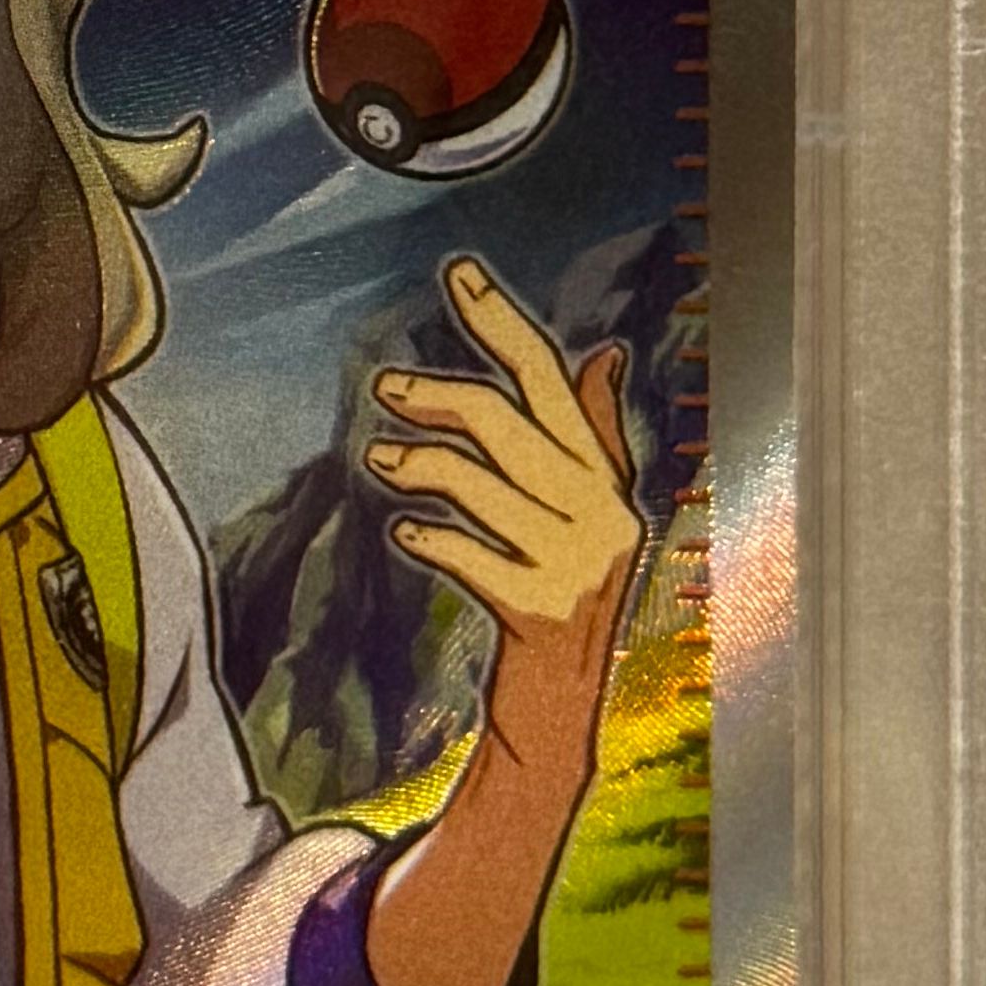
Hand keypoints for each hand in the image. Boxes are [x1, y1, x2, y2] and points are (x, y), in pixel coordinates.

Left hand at [348, 261, 646, 985]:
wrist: (564, 713)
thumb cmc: (561, 596)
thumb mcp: (585, 515)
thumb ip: (593, 435)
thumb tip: (605, 353)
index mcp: (606, 478)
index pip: (554, 382)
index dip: (506, 324)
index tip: (456, 272)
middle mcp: (602, 513)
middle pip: (510, 427)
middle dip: (442, 396)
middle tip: (382, 387)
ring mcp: (578, 566)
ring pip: (486, 488)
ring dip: (424, 467)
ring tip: (379, 461)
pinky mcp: (546, 614)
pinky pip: (476, 558)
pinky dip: (437, 540)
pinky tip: (406, 534)